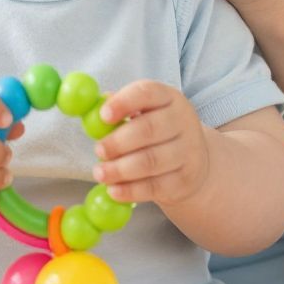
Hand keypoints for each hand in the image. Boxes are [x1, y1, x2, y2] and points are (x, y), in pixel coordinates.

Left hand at [91, 80, 208, 205]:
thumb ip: (118, 108)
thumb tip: (90, 108)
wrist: (193, 161)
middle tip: (98, 150)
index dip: (123, 103)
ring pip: (151, 161)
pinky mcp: (185, 179)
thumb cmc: (156, 131)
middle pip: (149, 130)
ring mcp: (188, 152)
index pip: (147, 93)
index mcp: (168, 98)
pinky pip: (155, 187)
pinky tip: (113, 191)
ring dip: (120, 170)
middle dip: (118, 142)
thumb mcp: (144, 111)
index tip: (102, 116)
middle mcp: (183, 121)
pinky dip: (131, 191)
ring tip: (99, 173)